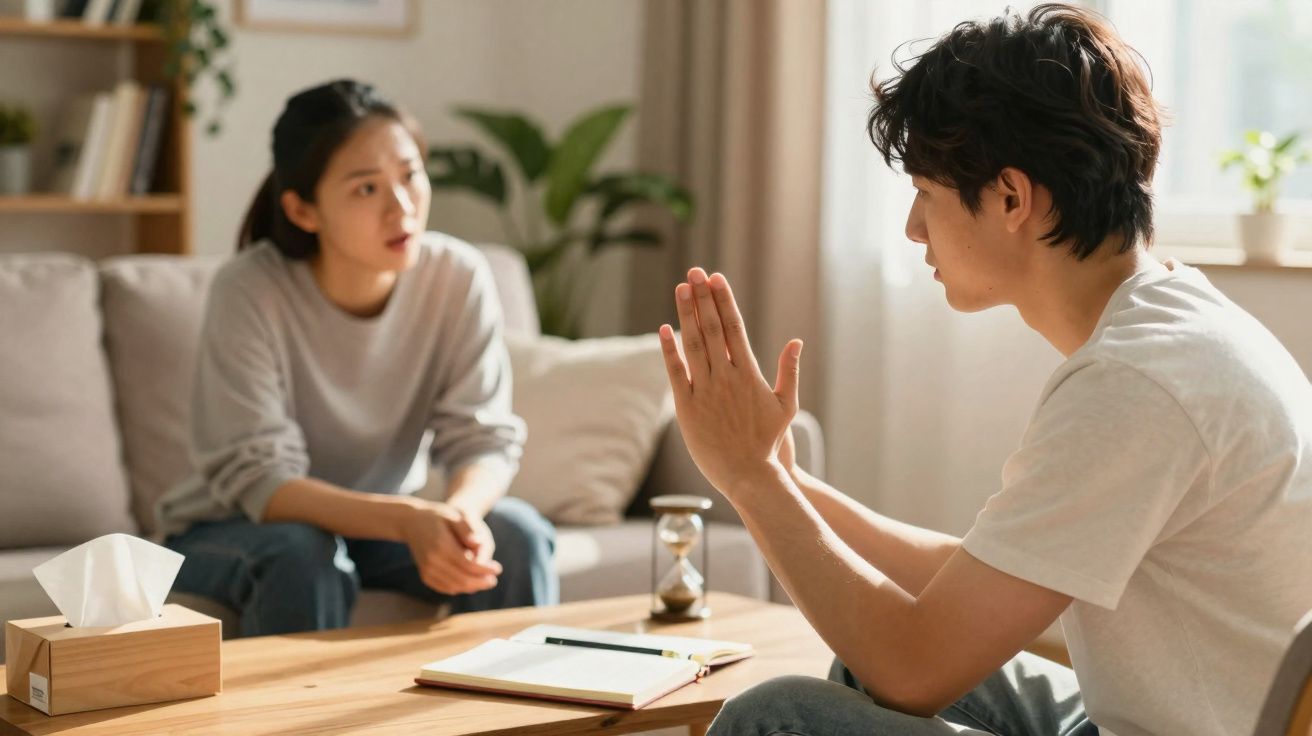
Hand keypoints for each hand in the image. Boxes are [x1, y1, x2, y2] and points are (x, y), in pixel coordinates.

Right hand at [402, 500, 501, 594]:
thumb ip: (467, 528)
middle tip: (493, 581)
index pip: (468, 564)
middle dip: (480, 582)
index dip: (484, 569)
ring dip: (471, 587)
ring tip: (485, 583)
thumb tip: (478, 542)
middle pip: (461, 579)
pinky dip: (459, 588)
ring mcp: (426, 569)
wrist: (411, 522)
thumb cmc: (438, 516)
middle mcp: (432, 560)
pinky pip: (444, 587)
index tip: (498, 569)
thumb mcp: (455, 516)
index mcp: (441, 545)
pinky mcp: (424, 575)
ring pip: (453, 586)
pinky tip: (470, 585)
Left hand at [658, 267, 802, 498]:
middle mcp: (727, 377)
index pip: (734, 327)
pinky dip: (669, 350)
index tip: (715, 278)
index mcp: (750, 373)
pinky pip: (676, 373)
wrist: (749, 476)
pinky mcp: (687, 408)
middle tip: (694, 271)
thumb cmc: (769, 443)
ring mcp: (706, 391)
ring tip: (680, 288)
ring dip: (686, 314)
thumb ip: (789, 371)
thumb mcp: (786, 406)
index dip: (724, 300)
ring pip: (693, 345)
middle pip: (712, 329)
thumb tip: (796, 341)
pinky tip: (664, 328)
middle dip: (702, 297)